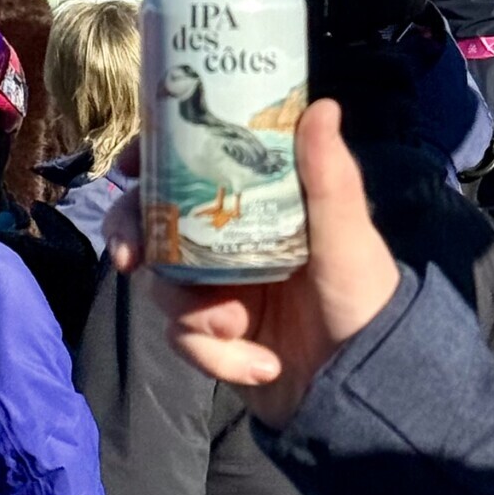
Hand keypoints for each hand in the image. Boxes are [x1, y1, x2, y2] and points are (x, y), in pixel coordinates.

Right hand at [107, 100, 398, 429]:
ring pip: (163, 284)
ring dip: (194, 313)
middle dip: (134, 235)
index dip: (155, 157)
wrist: (359, 388)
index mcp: (258, 201)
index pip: (195, 161)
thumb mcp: (348, 236)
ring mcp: (215, 287)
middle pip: (154, 220)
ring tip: (238, 328)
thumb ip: (331, 178)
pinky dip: (216, 356)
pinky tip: (263, 365)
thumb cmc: (363, 297)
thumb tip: (322, 106)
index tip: (131, 164)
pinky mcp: (210, 337)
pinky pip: (182, 338)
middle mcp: (228, 238)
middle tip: (130, 256)